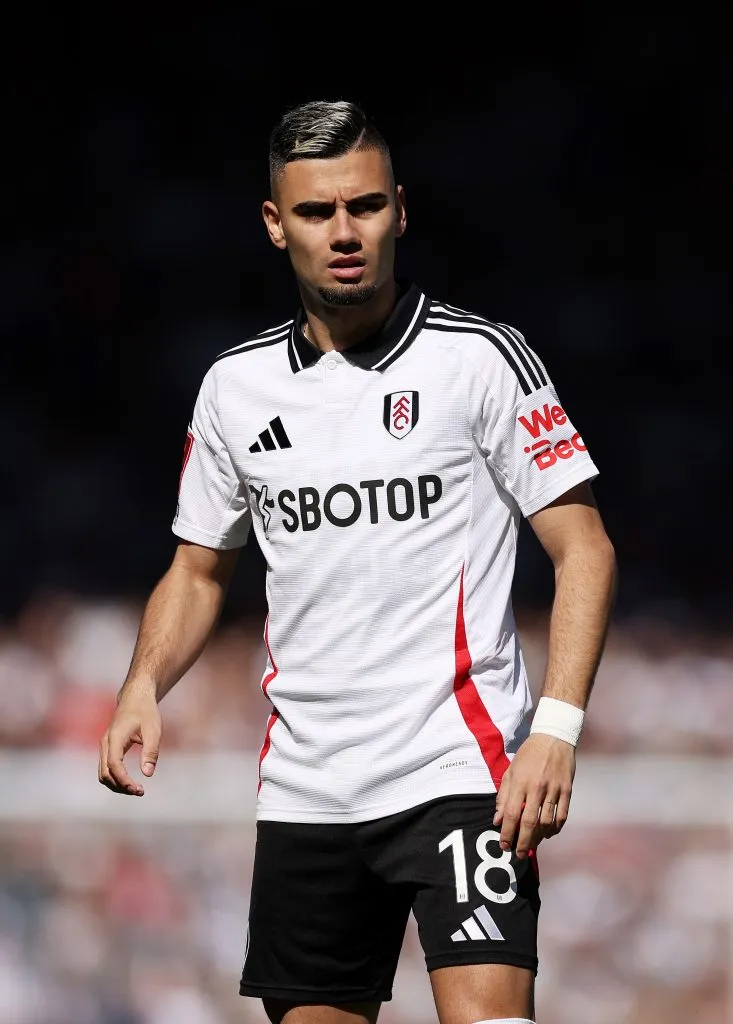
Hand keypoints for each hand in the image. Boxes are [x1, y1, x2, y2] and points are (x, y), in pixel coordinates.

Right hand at [98, 695, 161, 795]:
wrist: (136, 697)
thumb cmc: (145, 711)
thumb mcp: (153, 730)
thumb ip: (151, 751)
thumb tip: (148, 773)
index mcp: (115, 737)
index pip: (114, 765)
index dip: (124, 780)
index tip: (138, 789)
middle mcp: (105, 744)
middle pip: (105, 774)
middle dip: (120, 786)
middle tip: (140, 791)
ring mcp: (104, 746)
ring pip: (103, 773)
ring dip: (117, 785)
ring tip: (136, 789)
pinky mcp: (108, 748)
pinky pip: (106, 769)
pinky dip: (115, 778)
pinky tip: (129, 782)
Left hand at [493, 733, 574, 858]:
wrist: (554, 737)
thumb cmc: (529, 755)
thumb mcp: (511, 771)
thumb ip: (504, 796)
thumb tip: (497, 820)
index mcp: (521, 782)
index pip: (512, 814)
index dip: (507, 833)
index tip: (504, 845)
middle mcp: (537, 787)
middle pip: (530, 822)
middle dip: (523, 842)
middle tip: (519, 854)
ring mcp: (554, 789)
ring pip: (547, 822)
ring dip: (539, 837)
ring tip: (532, 844)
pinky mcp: (567, 790)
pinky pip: (562, 816)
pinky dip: (555, 828)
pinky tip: (548, 833)